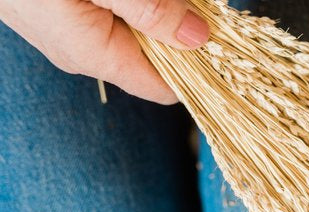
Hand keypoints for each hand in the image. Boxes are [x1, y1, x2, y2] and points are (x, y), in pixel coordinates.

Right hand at [0, 0, 210, 103]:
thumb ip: (150, 10)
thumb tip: (198, 37)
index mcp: (94, 55)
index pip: (165, 88)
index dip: (200, 70)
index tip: (227, 46)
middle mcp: (84, 51)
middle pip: (155, 57)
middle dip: (184, 32)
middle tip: (204, 7)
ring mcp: (71, 30)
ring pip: (136, 31)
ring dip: (160, 11)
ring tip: (182, 0)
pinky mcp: (64, 9)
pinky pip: (114, 13)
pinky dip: (136, 2)